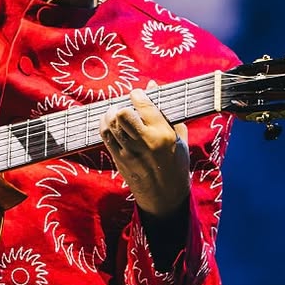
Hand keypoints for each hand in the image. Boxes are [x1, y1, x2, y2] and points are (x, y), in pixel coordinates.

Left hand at [99, 88, 189, 218]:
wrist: (164, 197)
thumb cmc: (176, 165)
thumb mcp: (180, 139)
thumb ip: (167, 113)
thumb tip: (153, 87)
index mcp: (164, 136)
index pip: (144, 106)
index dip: (138, 95)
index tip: (138, 94)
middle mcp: (145, 143)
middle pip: (122, 114)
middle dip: (123, 105)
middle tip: (127, 106)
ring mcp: (129, 152)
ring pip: (110, 124)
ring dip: (112, 114)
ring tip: (118, 113)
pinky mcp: (118, 159)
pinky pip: (105, 136)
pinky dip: (105, 125)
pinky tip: (111, 123)